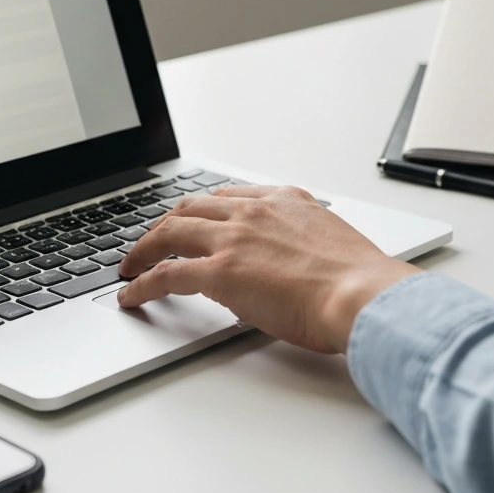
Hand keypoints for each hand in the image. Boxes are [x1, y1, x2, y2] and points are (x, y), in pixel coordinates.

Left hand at [115, 185, 417, 353]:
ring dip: (144, 249)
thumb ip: (299, 245)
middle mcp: (254, 211)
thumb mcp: (329, 243)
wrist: (362, 295)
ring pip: (170, 232)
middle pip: (191, 208)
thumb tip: (284, 268)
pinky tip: (131, 295)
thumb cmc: (358, 281)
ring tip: (131, 265)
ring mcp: (234, 239)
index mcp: (285, 200)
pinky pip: (166, 274)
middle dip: (164, 225)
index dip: (201, 210)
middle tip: (152, 242)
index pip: (228, 196)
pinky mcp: (220, 272)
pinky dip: (142, 284)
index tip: (191, 220)